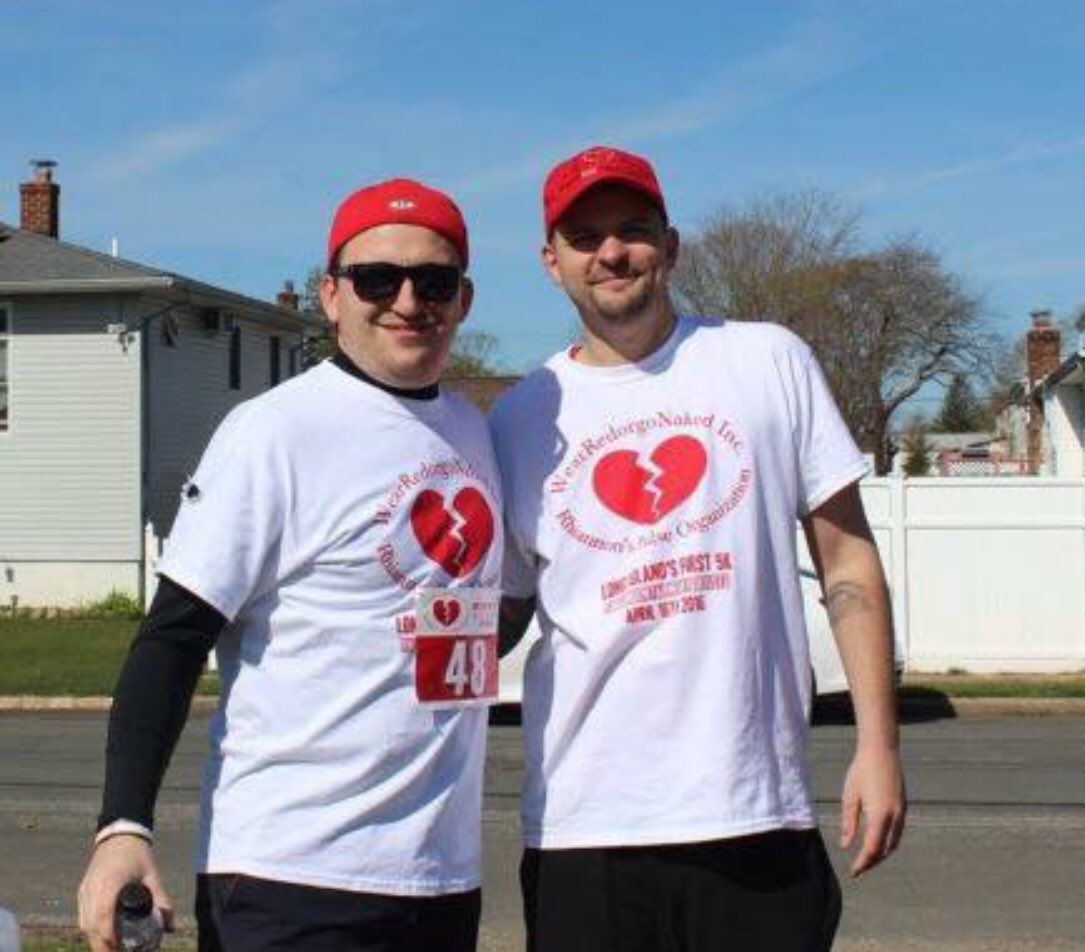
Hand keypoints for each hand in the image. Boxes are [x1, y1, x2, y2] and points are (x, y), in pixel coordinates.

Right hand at [78, 835, 172, 951]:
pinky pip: (82, 915)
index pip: (103, 917)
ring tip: (113, 948)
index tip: (120, 949)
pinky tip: (104, 934)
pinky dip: (91, 928)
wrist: (120, 833)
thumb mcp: (152, 876)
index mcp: (110, 883)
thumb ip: (162, 901)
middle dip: (102, 945)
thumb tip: (171, 927)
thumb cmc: (138, 854)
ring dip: (96, 938)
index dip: (109, 937)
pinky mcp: (82, 890)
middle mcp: (93, 888)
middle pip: (90, 925)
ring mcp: (85, 889)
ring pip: (84, 923)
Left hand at [839, 744, 906, 877]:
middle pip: (885, 849)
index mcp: (880, 815)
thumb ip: (849, 823)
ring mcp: (902, 811)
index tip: (853, 872)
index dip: (863, 863)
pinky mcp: (903, 806)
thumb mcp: (850, 796)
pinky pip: (897, 832)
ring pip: (894, 842)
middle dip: (873, 861)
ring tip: (867, 858)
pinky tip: (877, 841)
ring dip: (881, 853)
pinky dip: (888, 842)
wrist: (881, 751)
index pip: (872, 848)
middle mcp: (895, 816)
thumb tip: (846, 845)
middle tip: (859, 868)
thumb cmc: (861, 771)